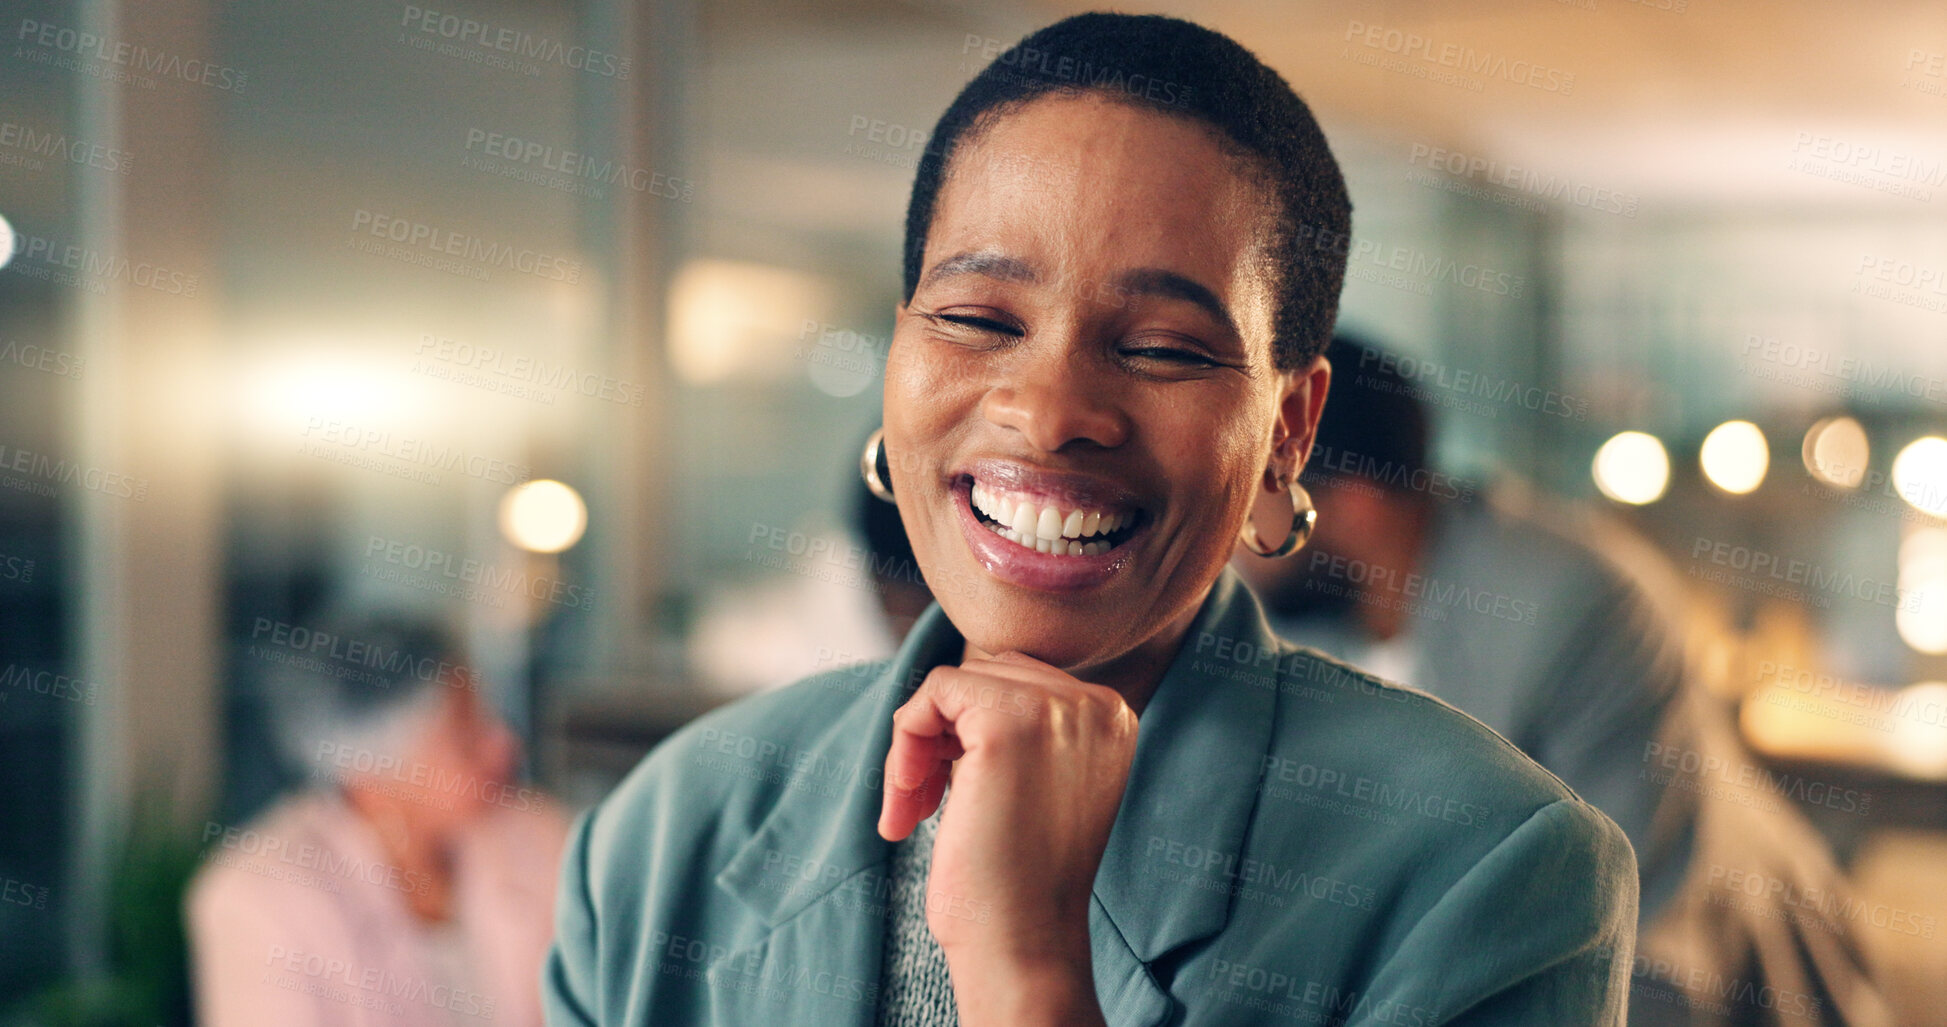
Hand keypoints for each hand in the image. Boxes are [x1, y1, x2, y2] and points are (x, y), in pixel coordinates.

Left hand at [877, 650, 1138, 1025]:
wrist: (1022, 942)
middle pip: (986, 673)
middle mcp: (1098, 704)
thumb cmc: (1017, 877)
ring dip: (916, 744)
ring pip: (955, 682)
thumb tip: (951, 685)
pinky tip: (907, 803)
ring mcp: (1058, 708)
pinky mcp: (1008, 721)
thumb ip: (1019, 726)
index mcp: (1113, 717)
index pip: (1019, 680)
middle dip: (941, 734)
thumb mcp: (1036, 782)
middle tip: (922, 803)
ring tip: (912, 809)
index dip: (967, 731)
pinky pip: (932, 692)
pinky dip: (904, 740)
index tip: (948, 792)